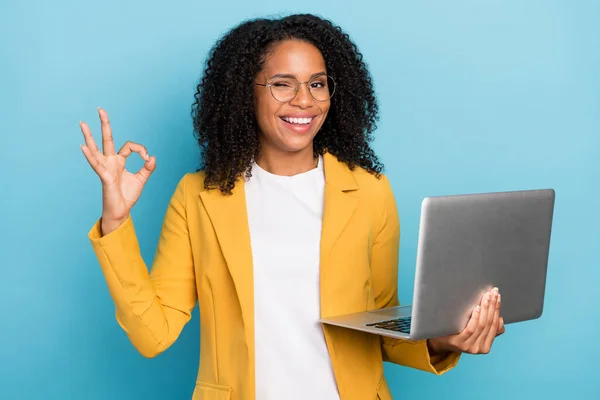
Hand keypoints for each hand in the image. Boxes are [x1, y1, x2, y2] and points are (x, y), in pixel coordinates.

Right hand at [80, 108, 155, 233]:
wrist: (122, 211)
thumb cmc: (127, 195)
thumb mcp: (141, 179)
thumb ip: (147, 168)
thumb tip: (152, 157)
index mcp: (119, 161)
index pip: (129, 146)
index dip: (141, 150)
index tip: (147, 159)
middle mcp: (110, 162)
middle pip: (107, 139)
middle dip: (105, 124)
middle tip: (100, 109)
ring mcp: (105, 168)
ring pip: (96, 149)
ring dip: (89, 136)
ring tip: (82, 123)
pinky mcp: (104, 177)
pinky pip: (96, 165)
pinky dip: (90, 156)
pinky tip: (83, 146)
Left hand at [427, 287, 504, 354]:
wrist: (438, 341)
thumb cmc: (457, 332)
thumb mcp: (474, 332)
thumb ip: (486, 327)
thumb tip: (500, 318)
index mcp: (485, 346)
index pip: (495, 325)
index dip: (497, 310)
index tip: (498, 296)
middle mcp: (479, 348)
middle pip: (490, 324)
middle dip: (493, 306)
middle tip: (494, 292)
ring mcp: (469, 346)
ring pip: (482, 325)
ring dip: (486, 309)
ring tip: (487, 297)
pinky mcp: (458, 342)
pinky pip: (470, 329)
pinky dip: (476, 317)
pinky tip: (477, 308)